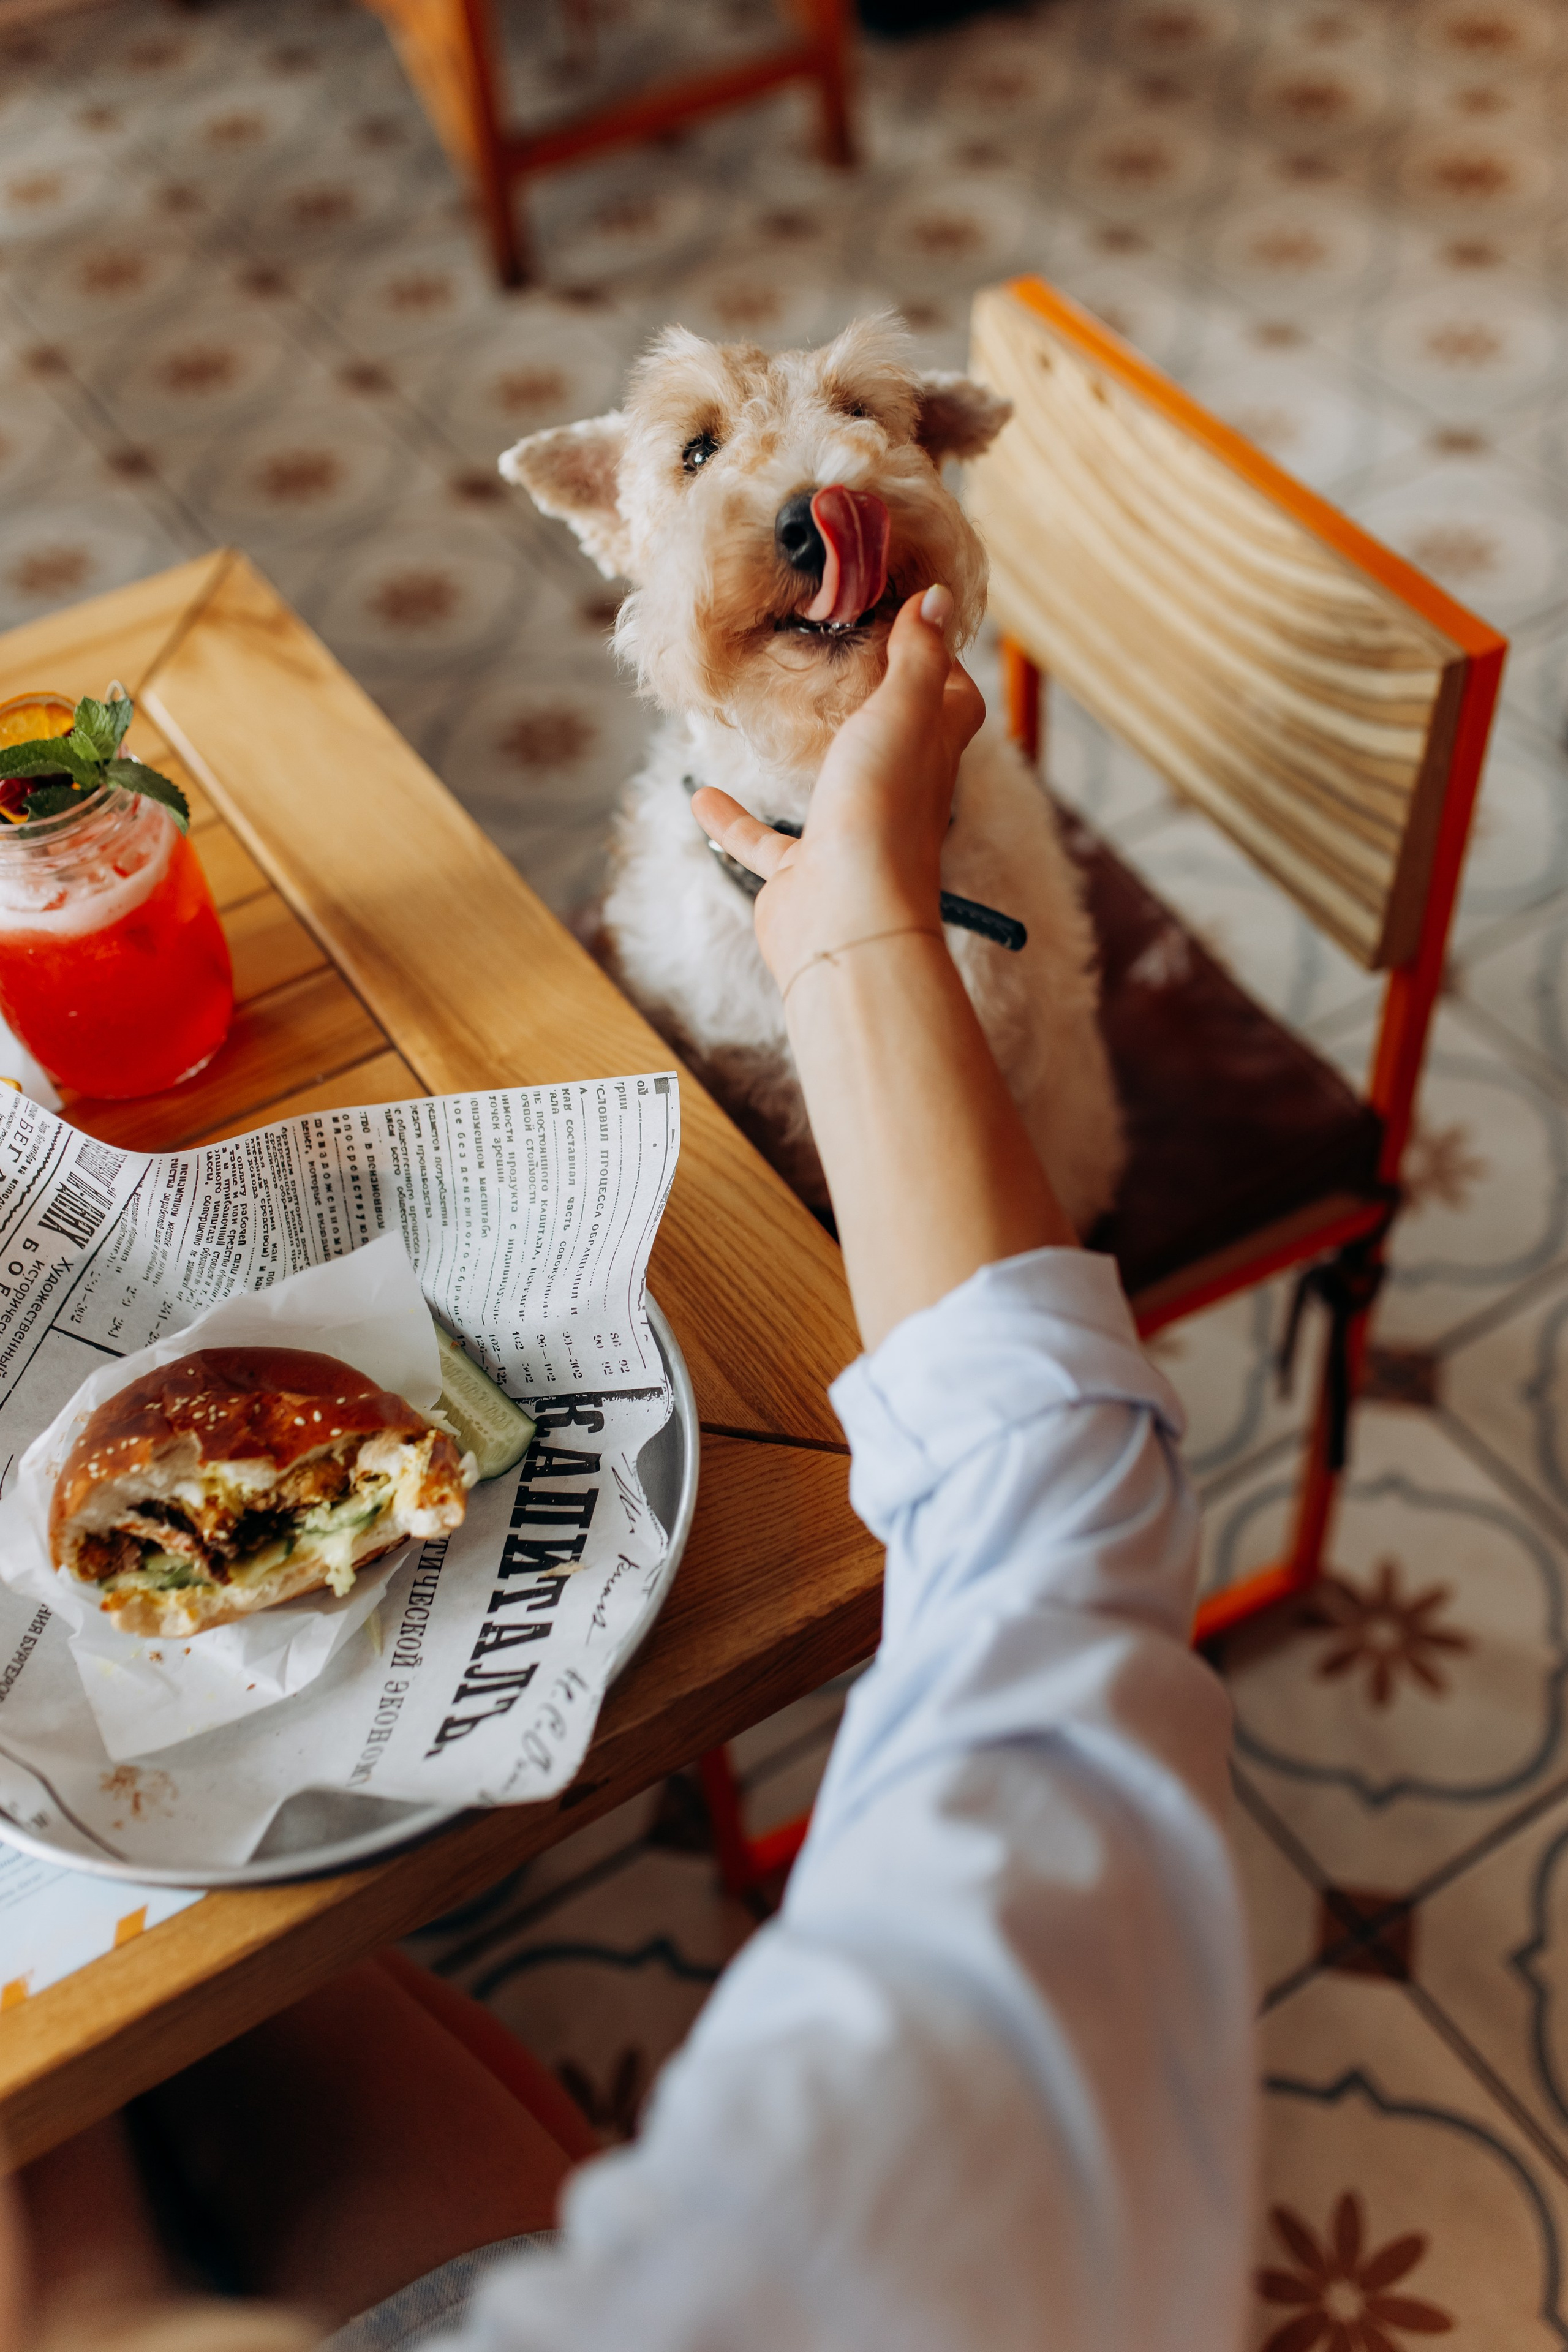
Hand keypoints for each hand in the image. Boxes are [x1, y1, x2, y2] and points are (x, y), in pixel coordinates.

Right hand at [690, 587, 984, 999]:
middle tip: (843, 659)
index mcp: (928, 756)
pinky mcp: (799, 875)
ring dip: (807, 760)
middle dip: (877, 706)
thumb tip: (940, 598)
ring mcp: (846, 838)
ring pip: (829, 792)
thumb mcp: (903, 710)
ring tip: (780, 721)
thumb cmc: (881, 809)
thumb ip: (918, 655)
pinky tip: (702, 796)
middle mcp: (894, 797)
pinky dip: (733, 820)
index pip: (954, 705)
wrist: (848, 918)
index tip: (915, 624)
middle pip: (895, 744)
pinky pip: (762, 843)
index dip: (944, 666)